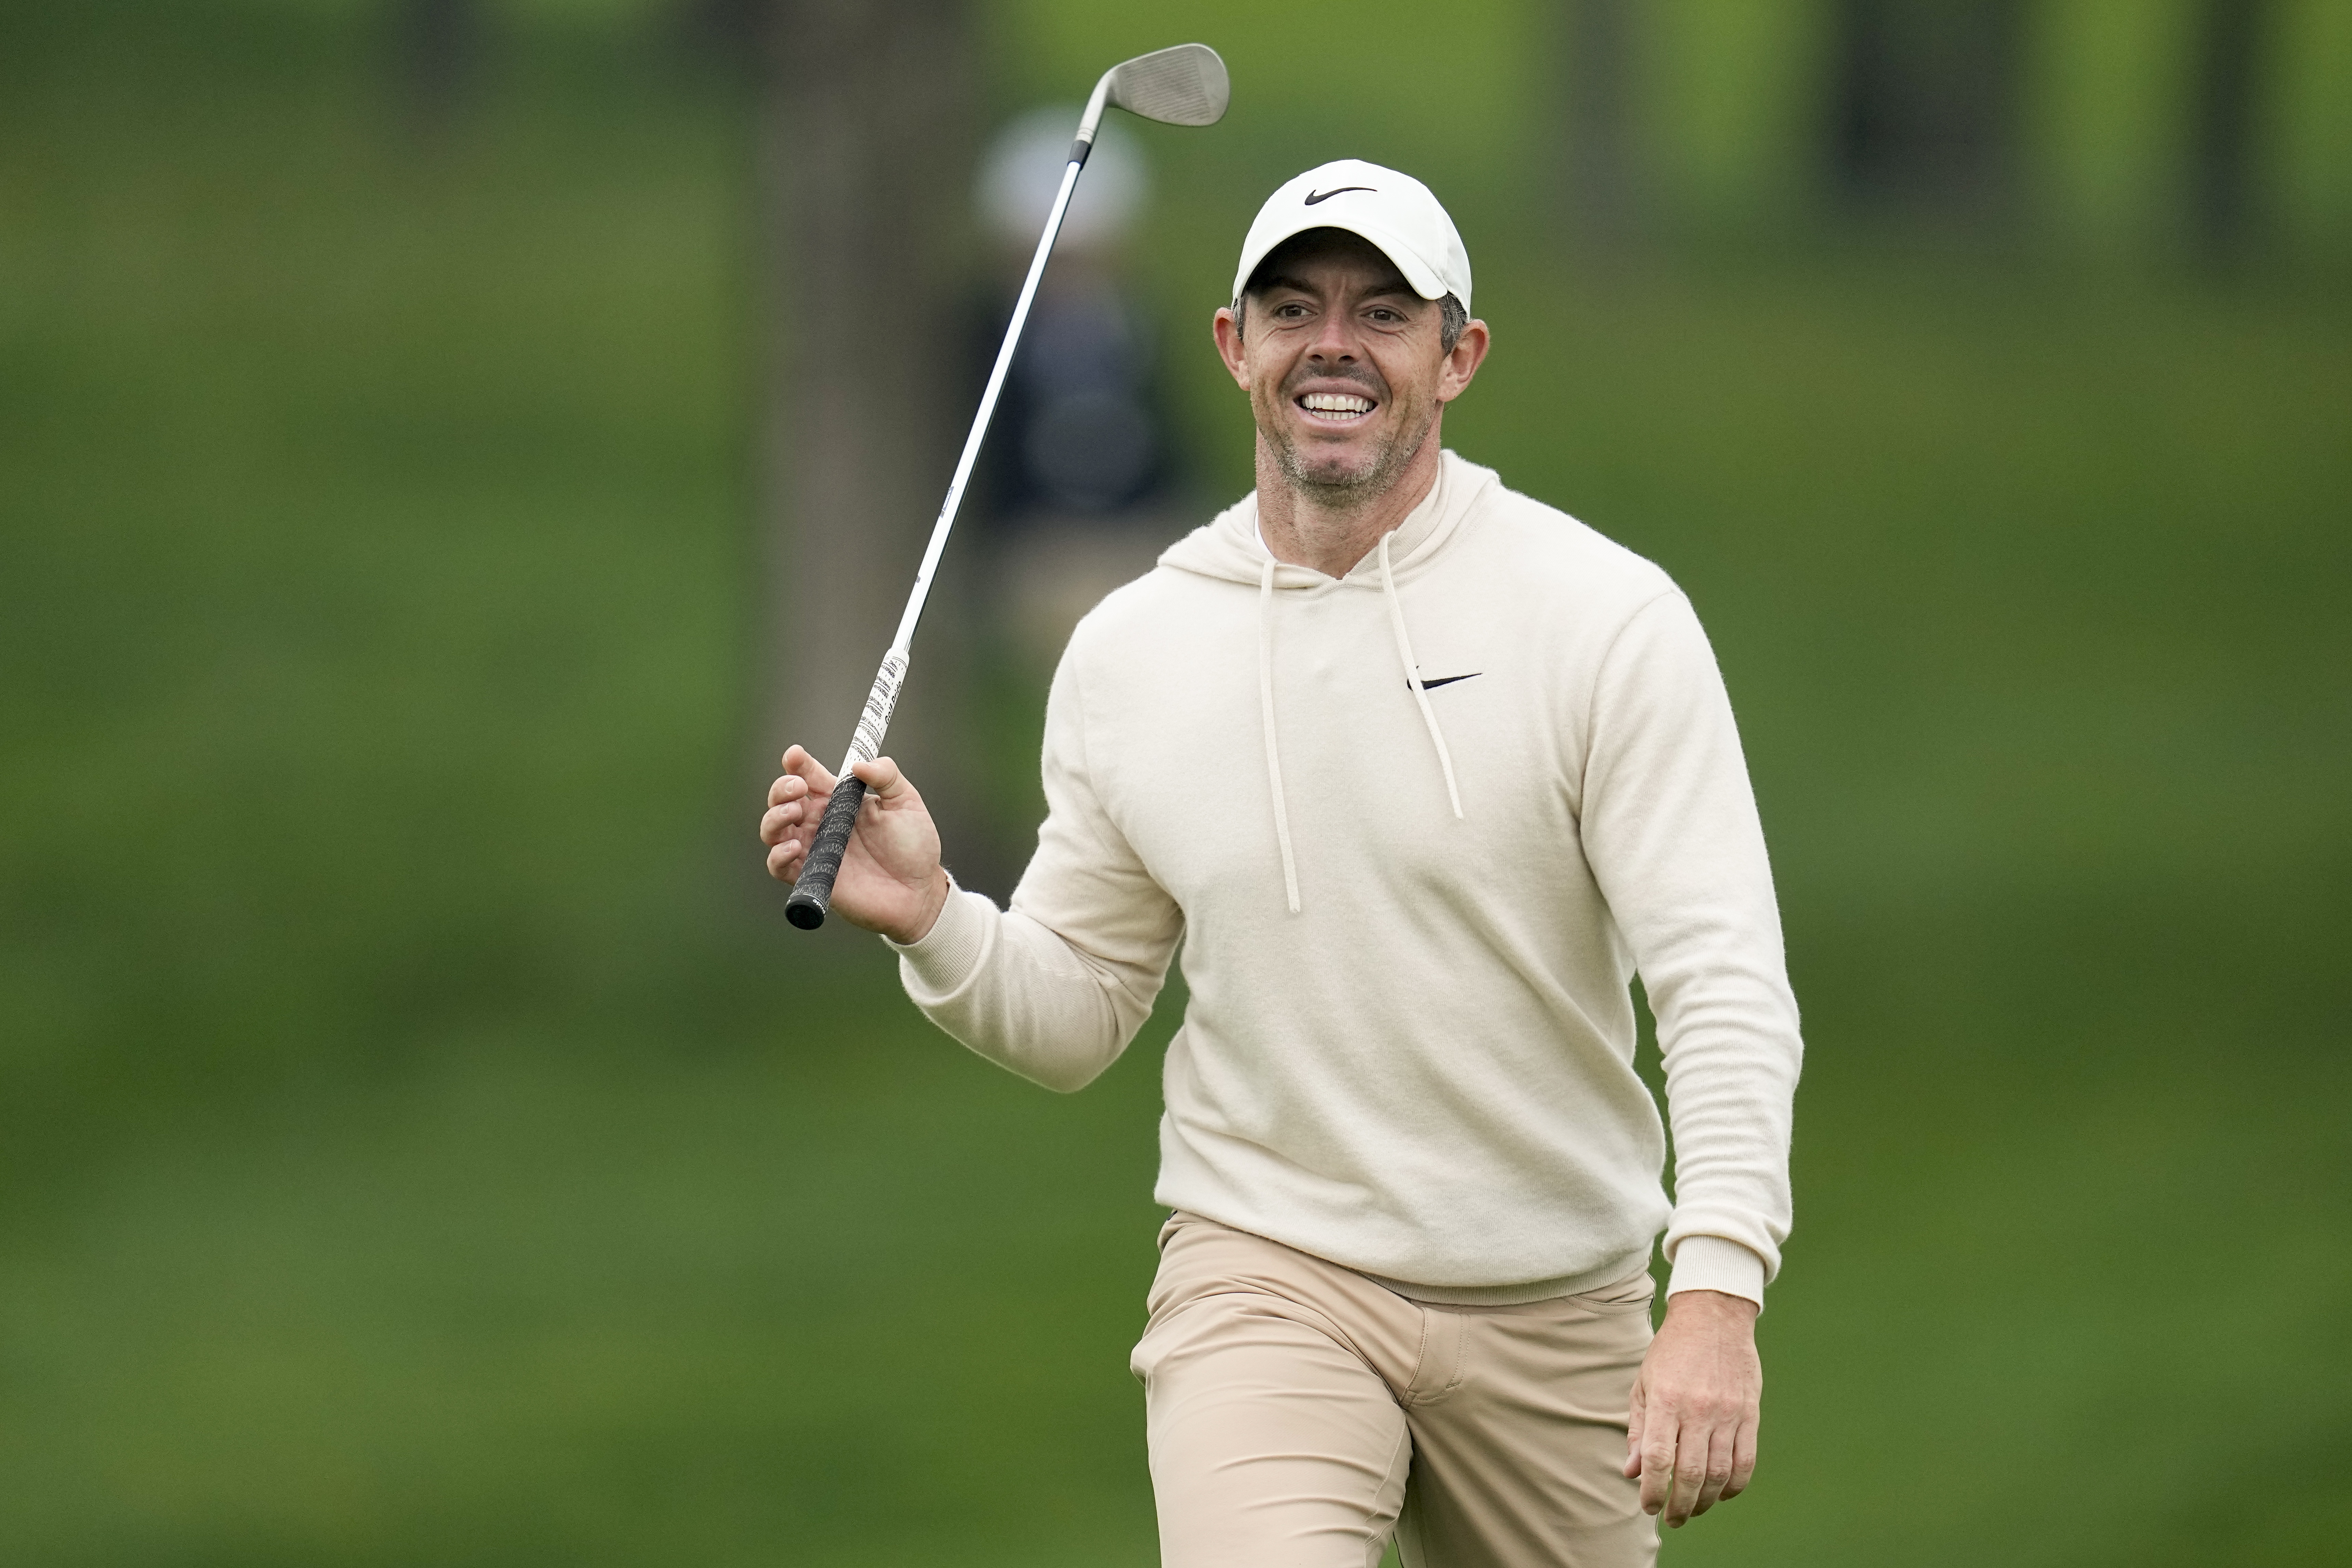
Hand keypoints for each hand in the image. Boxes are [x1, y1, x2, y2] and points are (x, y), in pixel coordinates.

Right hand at [760, 744, 949, 943]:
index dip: (798, 764)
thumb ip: (887, 776)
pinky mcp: (813, 877)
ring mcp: (814, 850)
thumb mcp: (907, 803)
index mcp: (839, 800)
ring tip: (794, 813)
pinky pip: (778, 867)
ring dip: (774, 817)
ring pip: (773, 830)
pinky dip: (778, 855)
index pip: (809, 776)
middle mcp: (821, 823)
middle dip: (782, 789)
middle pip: (782, 799)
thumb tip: (859, 764)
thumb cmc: (913, 847)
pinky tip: (795, 846)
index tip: (795, 754)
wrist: (919, 891)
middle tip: (799, 788)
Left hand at [1622, 1288, 1761, 1527]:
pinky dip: (1735, 1485)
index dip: (1653, 1490)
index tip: (1648, 1507)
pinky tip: (1722, 1493)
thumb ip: (1639, 1431)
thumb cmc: (1671, 1353)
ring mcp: (1728, 1412)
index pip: (1660, 1458)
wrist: (1713, 1318)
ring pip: (1721, 1473)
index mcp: (1667, 1401)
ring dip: (1707, 1500)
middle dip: (1680, 1504)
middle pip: (1692, 1473)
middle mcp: (1699, 1409)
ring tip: (1693, 1508)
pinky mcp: (1750, 1413)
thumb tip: (1633, 1472)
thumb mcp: (1644, 1385)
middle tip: (1672, 1518)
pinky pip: (1746, 1461)